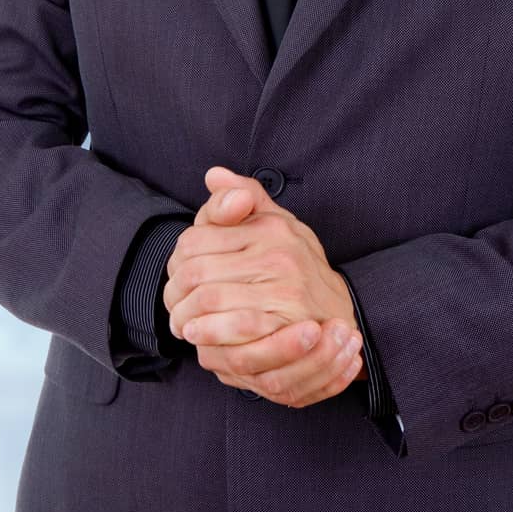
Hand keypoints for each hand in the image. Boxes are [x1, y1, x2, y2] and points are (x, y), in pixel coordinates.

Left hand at [163, 167, 363, 407]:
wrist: (337, 310)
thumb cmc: (298, 264)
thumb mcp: (276, 221)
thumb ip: (243, 195)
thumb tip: (213, 175)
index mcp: (269, 227)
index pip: (195, 240)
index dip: (176, 262)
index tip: (177, 278)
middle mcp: (277, 254)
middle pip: (196, 272)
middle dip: (175, 294)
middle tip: (174, 307)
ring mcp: (284, 290)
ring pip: (208, 300)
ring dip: (185, 317)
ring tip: (182, 325)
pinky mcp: (285, 325)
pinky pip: (232, 328)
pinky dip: (208, 334)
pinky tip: (199, 336)